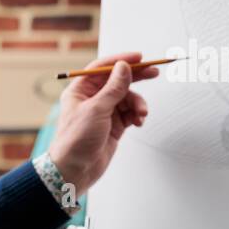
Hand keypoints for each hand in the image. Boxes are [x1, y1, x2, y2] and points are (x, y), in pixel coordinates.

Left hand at [47, 51, 157, 194]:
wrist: (75, 170)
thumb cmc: (76, 139)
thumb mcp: (97, 109)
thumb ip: (114, 88)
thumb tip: (124, 67)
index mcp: (81, 90)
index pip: (102, 68)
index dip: (120, 61)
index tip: (139, 58)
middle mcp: (93, 99)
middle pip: (118, 81)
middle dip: (136, 78)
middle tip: (153, 73)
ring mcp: (104, 112)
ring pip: (127, 99)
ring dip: (137, 104)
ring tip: (142, 113)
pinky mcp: (114, 126)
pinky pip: (130, 114)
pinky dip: (136, 115)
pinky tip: (139, 122)